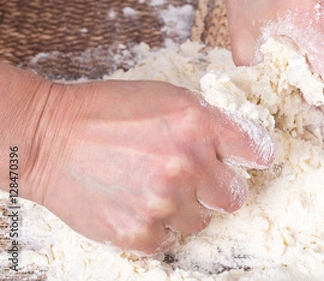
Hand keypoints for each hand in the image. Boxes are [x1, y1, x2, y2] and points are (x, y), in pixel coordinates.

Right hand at [26, 80, 273, 253]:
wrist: (50, 137)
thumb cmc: (108, 112)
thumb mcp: (167, 97)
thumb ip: (207, 121)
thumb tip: (238, 145)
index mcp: (199, 124)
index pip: (259, 150)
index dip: (255, 156)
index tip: (249, 160)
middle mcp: (187, 165)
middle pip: (235, 196)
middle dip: (219, 187)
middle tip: (195, 178)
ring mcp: (162, 202)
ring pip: (202, 220)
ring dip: (186, 208)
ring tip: (155, 186)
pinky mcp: (138, 233)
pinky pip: (170, 241)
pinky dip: (159, 227)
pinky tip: (139, 204)